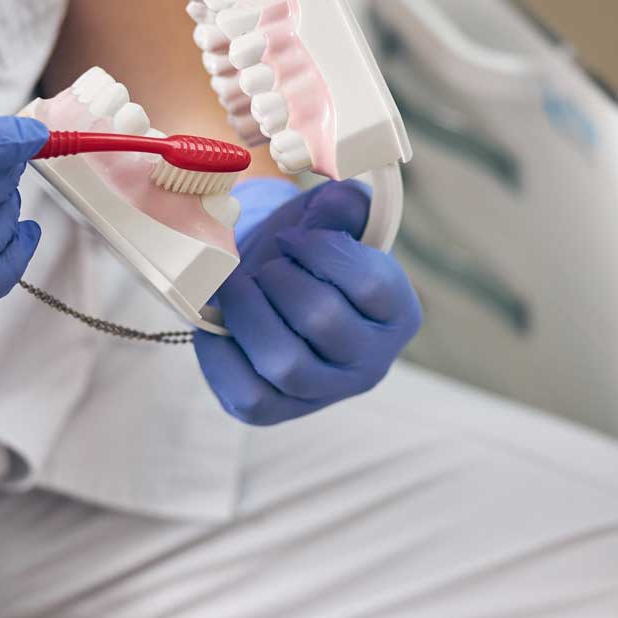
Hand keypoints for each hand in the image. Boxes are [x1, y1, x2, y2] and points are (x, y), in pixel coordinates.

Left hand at [195, 179, 421, 424]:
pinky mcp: (277, 412)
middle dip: (282, 277)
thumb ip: (341, 206)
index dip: (322, 250)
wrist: (275, 289)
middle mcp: (371, 363)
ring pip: (285, 363)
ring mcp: (325, 394)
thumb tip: (333, 207)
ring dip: (250, 311)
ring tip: (240, 286)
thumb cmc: (308, 251)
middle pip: (323, 319)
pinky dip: (223, 354)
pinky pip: (249, 395)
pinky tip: (219, 322)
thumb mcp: (331, 218)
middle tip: (267, 263)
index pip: (370, 284)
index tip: (293, 236)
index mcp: (399, 314)